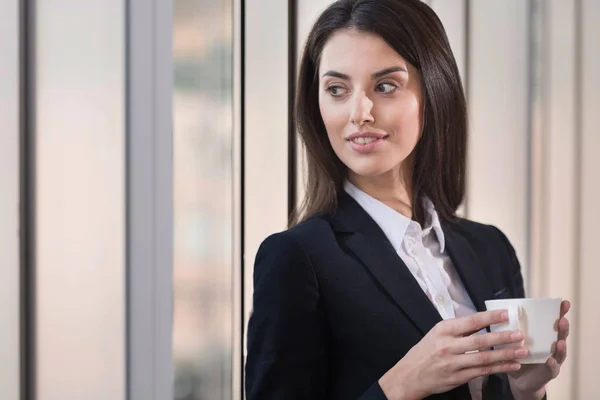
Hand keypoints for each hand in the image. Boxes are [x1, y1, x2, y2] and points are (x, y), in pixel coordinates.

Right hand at [378, 310, 527, 399]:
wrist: (410, 374)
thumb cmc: (425, 351)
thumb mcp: (437, 334)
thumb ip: (458, 329)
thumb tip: (482, 321)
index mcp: (443, 330)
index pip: (470, 321)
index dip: (490, 317)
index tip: (506, 313)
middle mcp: (448, 346)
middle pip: (480, 341)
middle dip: (503, 337)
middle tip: (520, 334)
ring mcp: (453, 363)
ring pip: (484, 358)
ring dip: (505, 355)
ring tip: (522, 351)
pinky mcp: (458, 378)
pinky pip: (482, 372)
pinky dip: (499, 368)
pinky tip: (512, 365)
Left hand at [508, 300, 570, 399]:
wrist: (519, 378)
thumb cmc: (518, 354)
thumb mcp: (514, 339)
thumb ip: (511, 328)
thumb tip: (499, 310)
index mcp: (544, 335)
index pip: (554, 322)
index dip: (560, 312)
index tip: (563, 303)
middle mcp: (551, 346)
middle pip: (561, 335)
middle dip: (563, 327)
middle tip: (562, 320)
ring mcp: (552, 360)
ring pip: (560, 352)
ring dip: (561, 346)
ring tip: (560, 341)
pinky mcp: (547, 373)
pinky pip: (551, 369)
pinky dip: (552, 365)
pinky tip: (550, 360)